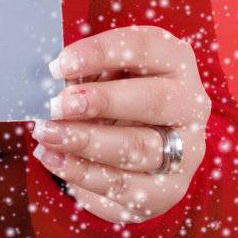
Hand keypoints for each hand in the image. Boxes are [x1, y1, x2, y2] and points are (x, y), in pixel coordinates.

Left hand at [29, 23, 211, 223]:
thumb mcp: (103, 75)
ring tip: (47, 133)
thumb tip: (53, 81)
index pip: (144, 47)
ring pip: (139, 148)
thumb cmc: (114, 95)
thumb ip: (85, 75)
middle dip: (102, 101)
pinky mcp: (168, 190)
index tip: (60, 65)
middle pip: (153, 100)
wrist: (134, 148)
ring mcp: (185, 150)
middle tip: (58, 105)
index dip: (101, 53)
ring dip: (86, 141)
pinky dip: (83, 172)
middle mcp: (190, 104)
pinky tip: (53, 158)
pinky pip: (125, 185)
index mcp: (175, 61)